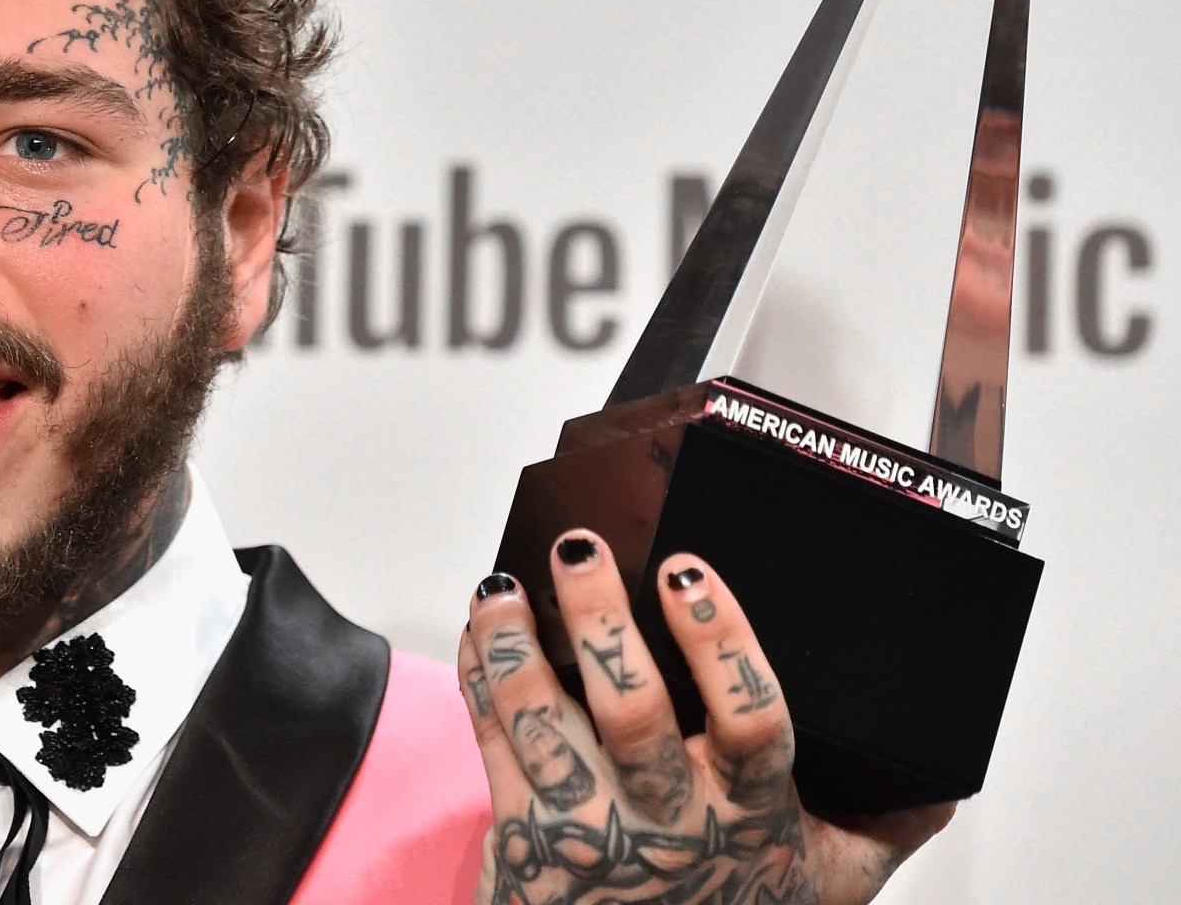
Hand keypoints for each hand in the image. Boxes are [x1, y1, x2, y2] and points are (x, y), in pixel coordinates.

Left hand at [458, 531, 953, 904]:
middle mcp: (666, 823)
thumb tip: (940, 778)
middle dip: (603, 622)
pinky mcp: (521, 836)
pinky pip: (494, 743)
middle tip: (584, 551)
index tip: (691, 574)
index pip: (749, 723)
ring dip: (517, 647)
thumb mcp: (830, 887)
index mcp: (749, 818)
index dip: (720, 644)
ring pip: (544, 723)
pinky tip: (481, 627)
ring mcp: (587, 830)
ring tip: (505, 584)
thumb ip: (886, 827)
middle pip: (632, 711)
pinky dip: (482, 678)